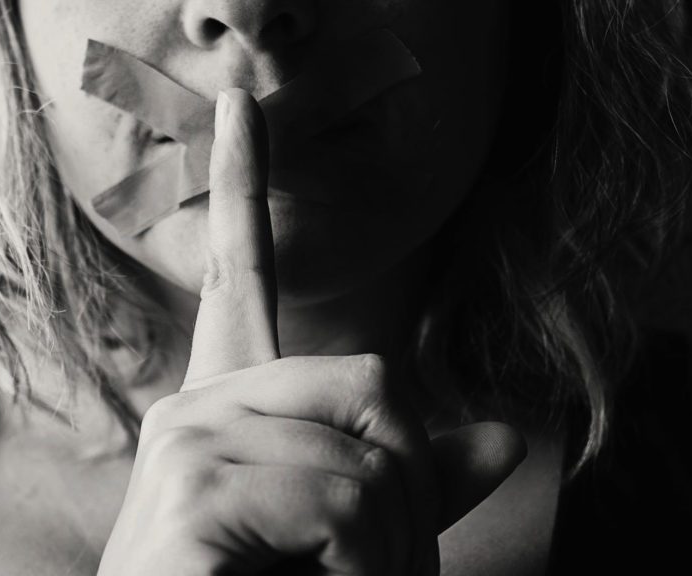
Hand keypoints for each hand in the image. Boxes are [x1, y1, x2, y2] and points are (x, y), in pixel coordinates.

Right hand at [97, 88, 526, 575]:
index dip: (244, 183)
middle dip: (410, 493)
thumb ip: (415, 484)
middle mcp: (198, 405)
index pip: (238, 275)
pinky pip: (344, 501)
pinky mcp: (188, 490)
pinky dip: (370, 571)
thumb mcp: (354, 541)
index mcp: (232, 405)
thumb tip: (506, 437)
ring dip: (395, 553)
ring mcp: (185, 440)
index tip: (241, 104)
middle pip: (374, 381)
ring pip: (373, 456)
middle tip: (382, 572)